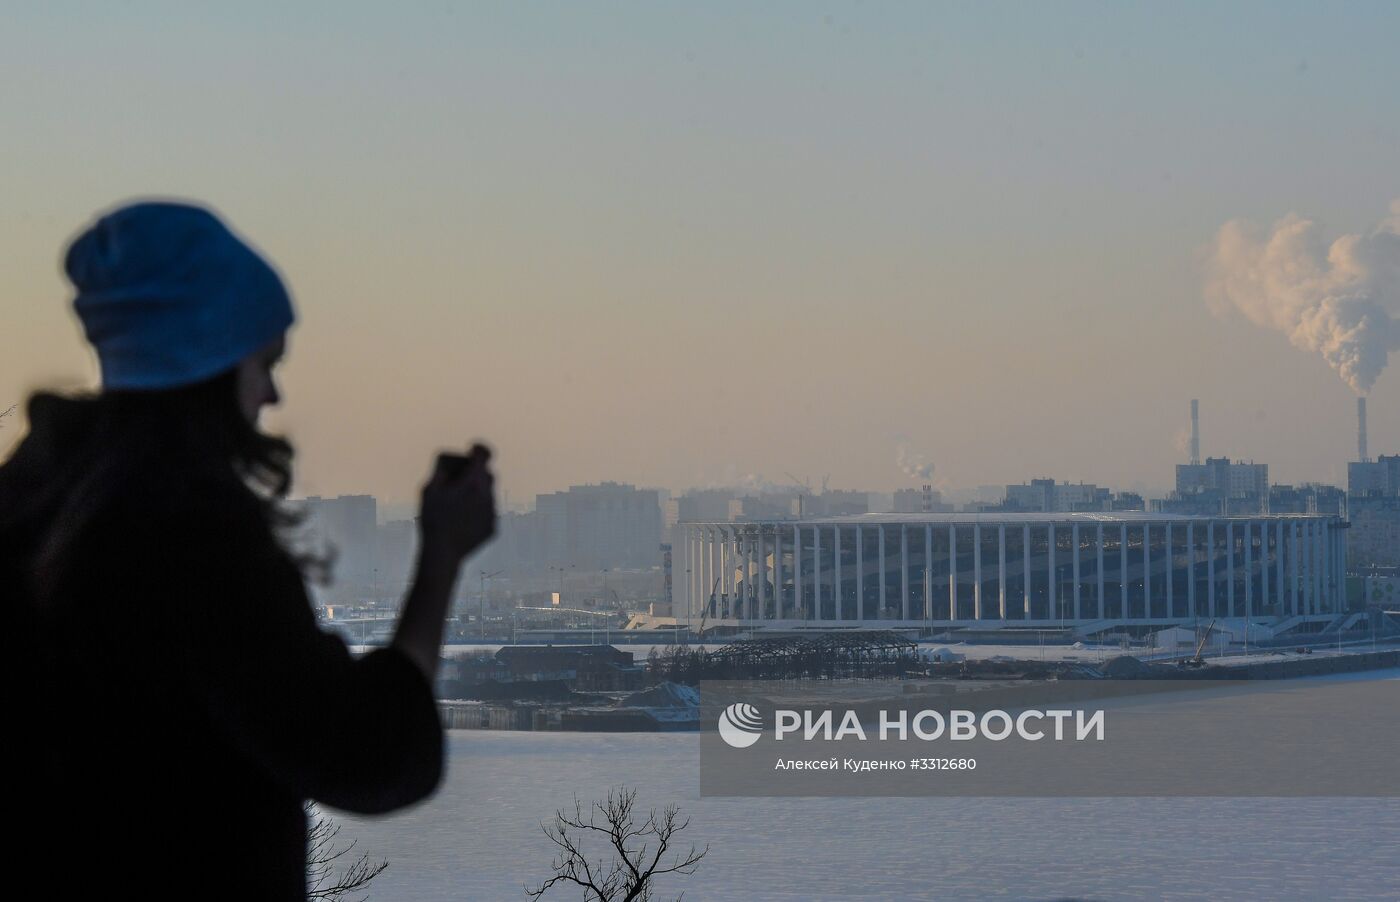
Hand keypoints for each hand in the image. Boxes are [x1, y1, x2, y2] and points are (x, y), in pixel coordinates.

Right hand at [418, 443, 496, 564]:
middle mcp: (488, 496)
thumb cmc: (432, 519)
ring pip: (489, 495)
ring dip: (477, 494)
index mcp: (473, 482)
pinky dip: (478, 512)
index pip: (484, 455)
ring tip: (459, 504)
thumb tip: (448, 467)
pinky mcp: (493, 528)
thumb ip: (440, 472)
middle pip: (488, 475)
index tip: (472, 448)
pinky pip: (488, 513)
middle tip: (462, 478)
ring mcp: (492, 513)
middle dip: (477, 473)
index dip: (478, 448)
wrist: (442, 553)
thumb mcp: (429, 490)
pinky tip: (462, 521)